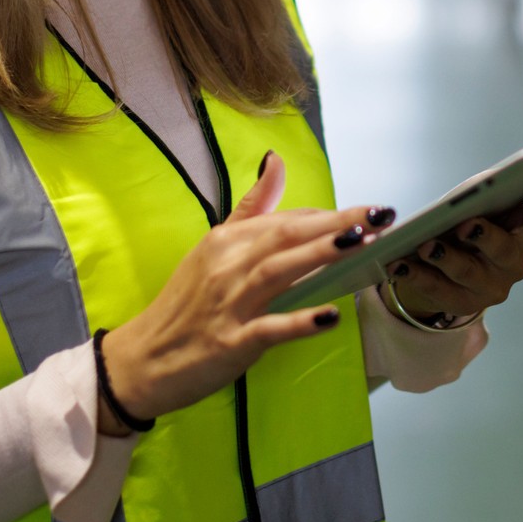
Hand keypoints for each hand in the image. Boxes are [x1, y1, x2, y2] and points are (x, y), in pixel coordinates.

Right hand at [98, 154, 390, 431]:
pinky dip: (299, 321)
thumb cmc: (185, 305)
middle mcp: (227, 266)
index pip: (285, 220)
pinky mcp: (230, 342)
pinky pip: (269, 328)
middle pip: (285, 236)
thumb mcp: (213, 249)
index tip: (367, 212)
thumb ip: (250, 208)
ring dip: (320, 256)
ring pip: (278, 271)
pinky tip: (331, 316)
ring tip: (359, 244)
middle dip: (336, 223)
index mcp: (225, 241)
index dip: (328, 216)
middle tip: (380, 215)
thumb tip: (276, 161)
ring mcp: (228, 304)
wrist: (142, 360)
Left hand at [386, 179, 522, 323]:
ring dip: (446, 257)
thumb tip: (470, 194)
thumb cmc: (471, 222)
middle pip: (505, 250)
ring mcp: (491, 287)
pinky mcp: (463, 303)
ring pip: (468, 272)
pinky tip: (399, 265)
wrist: (451, 267)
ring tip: (426, 246)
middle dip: (486, 237)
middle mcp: (515, 262)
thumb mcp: (481, 206)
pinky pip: (439, 290)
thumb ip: (484, 196)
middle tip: (467, 225)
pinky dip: (417, 276)